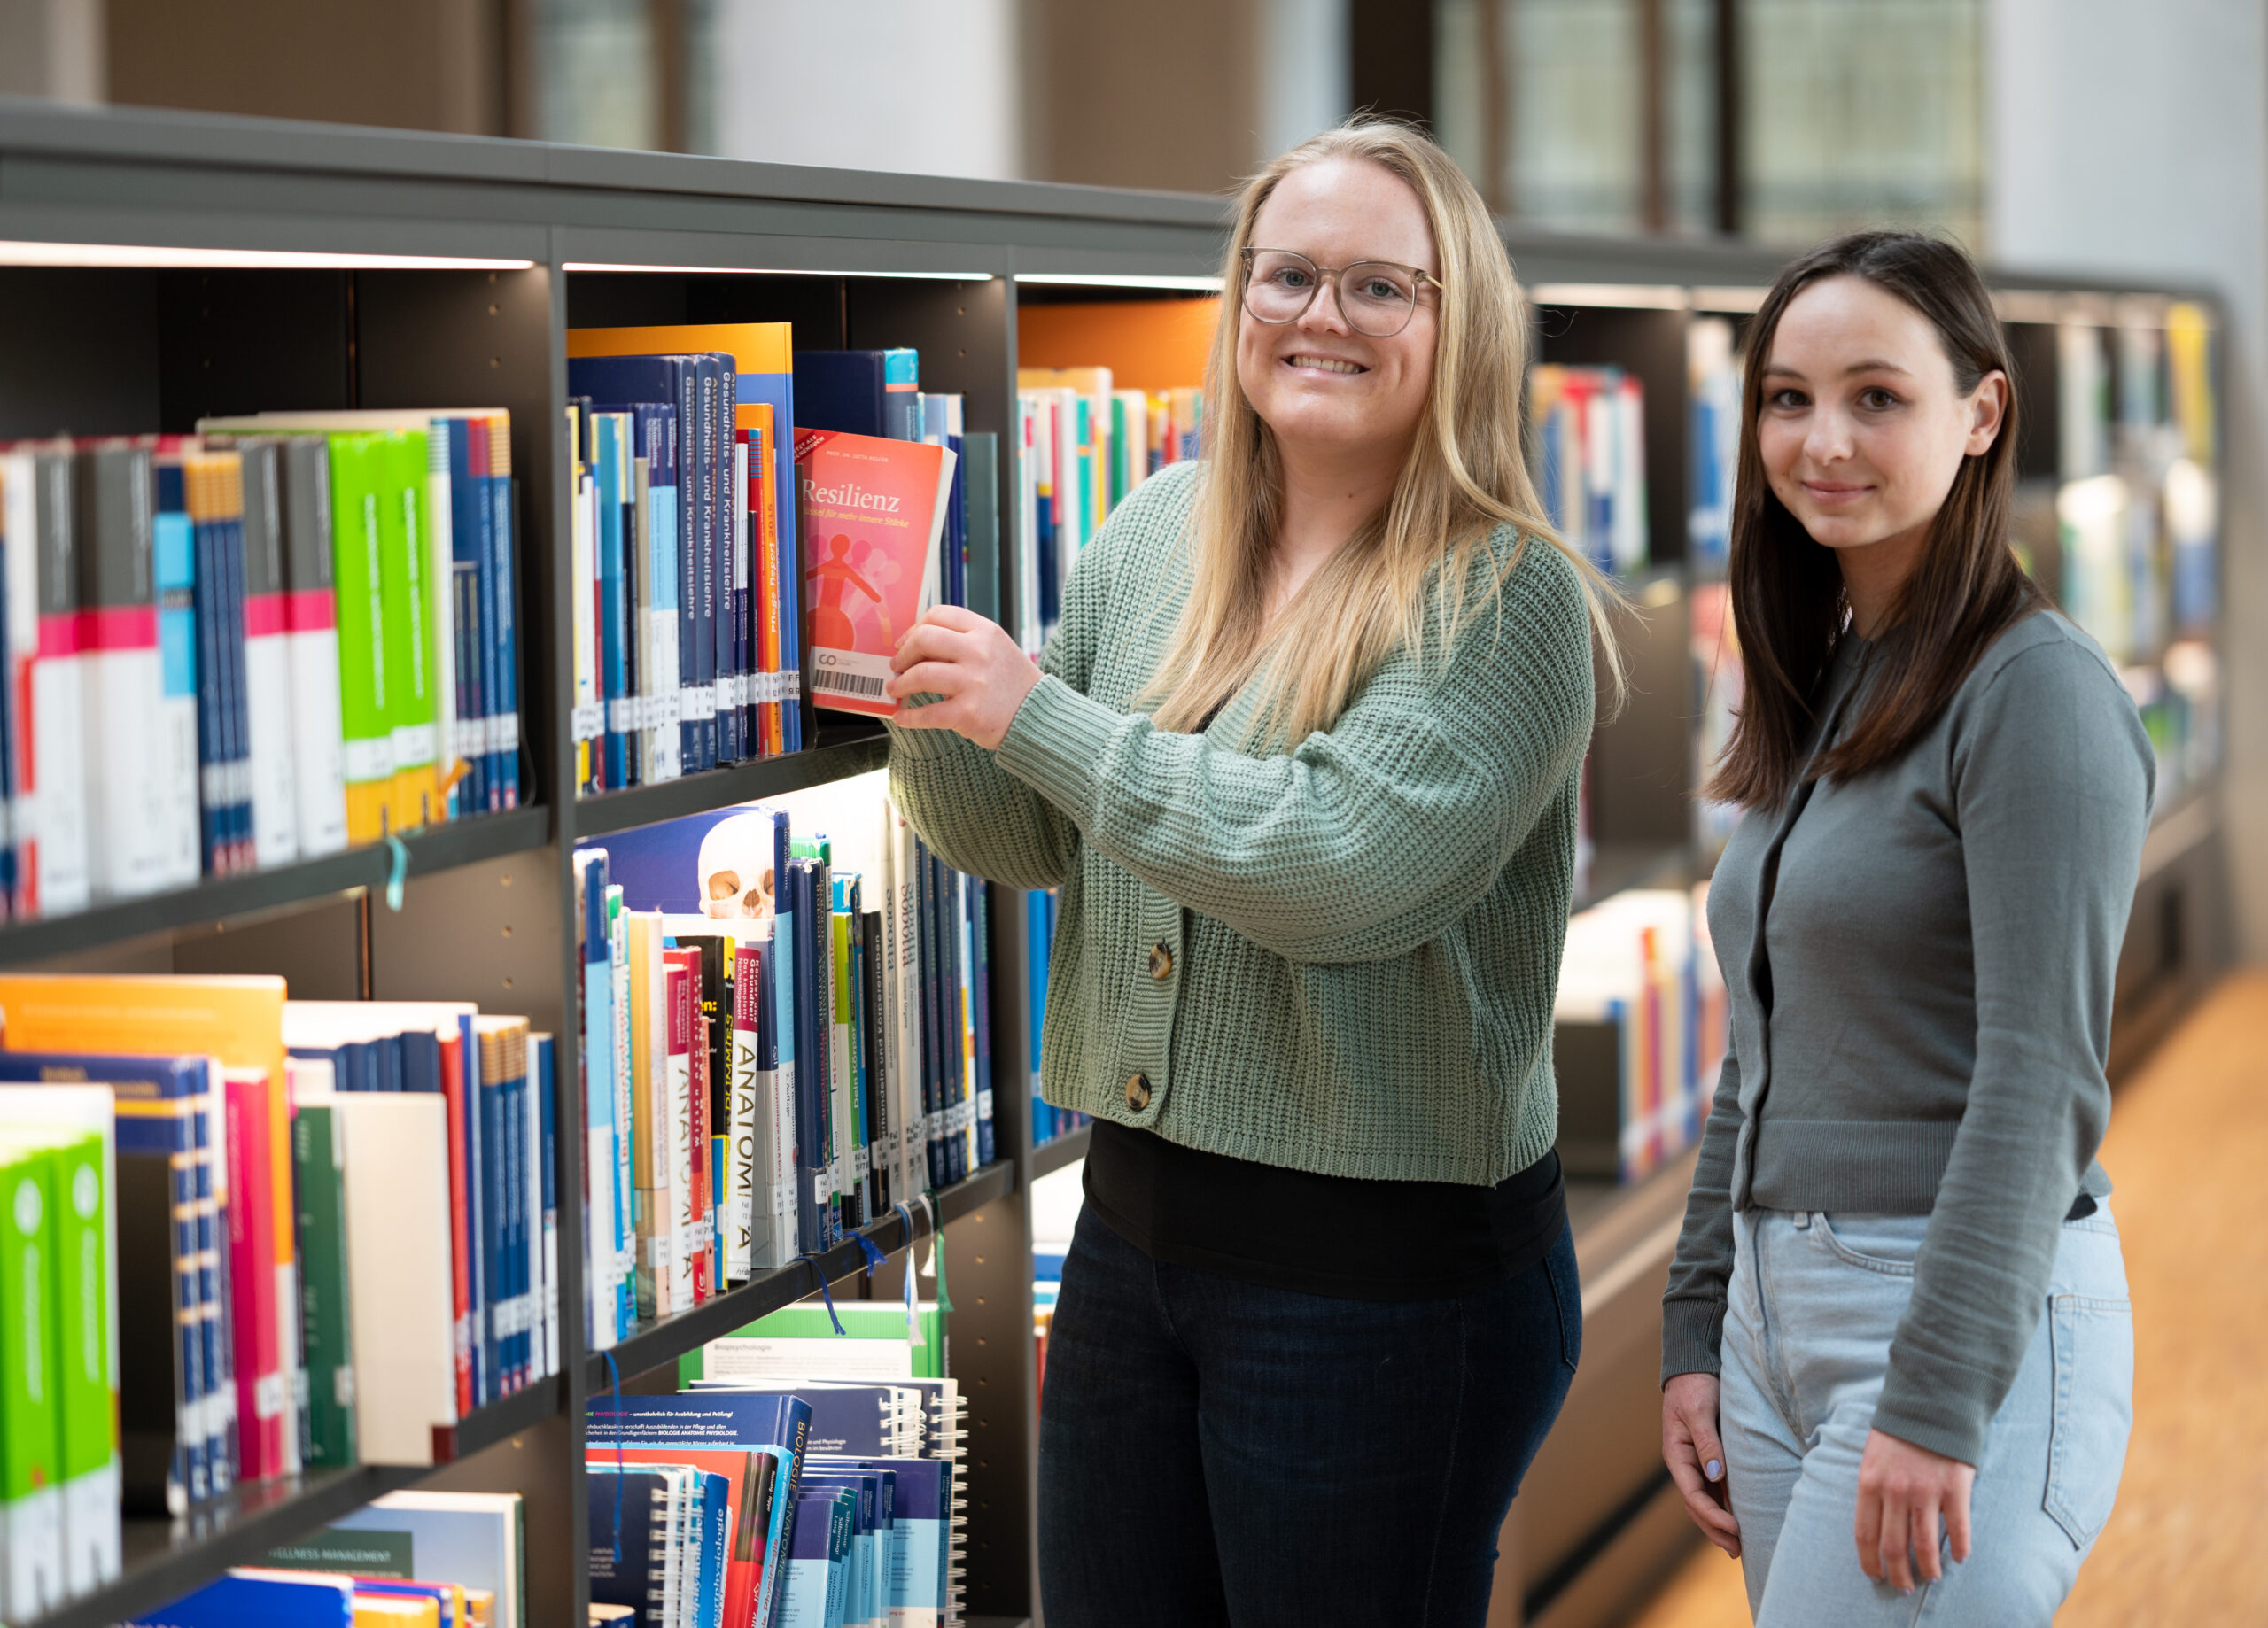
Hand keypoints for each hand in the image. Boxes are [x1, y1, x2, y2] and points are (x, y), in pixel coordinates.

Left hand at [886, 605, 1041, 750]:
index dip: (914, 628)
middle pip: (924, 639)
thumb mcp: (997, 649)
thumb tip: (917, 644)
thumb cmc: (1012, 684)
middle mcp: (979, 652)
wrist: (1039, 718)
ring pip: (921, 675)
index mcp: (985, 631)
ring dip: (900, 683)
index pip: (939, 615)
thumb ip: (964, 641)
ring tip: (895, 689)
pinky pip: (927, 713)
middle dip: (903, 654)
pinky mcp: (968, 713)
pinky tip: (901, 717)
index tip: (905, 642)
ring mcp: (973, 683)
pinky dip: (908, 716)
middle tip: (897, 666)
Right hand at [1663, 1373, 1740, 1557]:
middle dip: (1715, 1529)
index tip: (1734, 1528)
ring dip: (1719, 1524)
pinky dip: (1725, 1508)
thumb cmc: (1695, 1386)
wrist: (1694, 1368)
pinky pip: (1715, 1490)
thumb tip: (1716, 1474)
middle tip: (1738, 1550)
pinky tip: (1738, 1520)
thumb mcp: (1700, 1409)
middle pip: (1696, 1506)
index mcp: (1677, 1454)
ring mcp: (1697, 1463)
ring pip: (1705, 1502)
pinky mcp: (1710, 1459)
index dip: (1712, 1515)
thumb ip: (1707, 1441)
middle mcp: (1686, 1464)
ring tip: (1739, 1545)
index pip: (1692, 1494)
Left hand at [1854, 1428, 1973, 1590]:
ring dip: (1928, 1568)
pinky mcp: (1954, 1487)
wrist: (1931, 1401)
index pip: (1864, 1534)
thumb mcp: (1872, 1456)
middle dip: (1898, 1574)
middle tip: (1904, 1588)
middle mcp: (1895, 1490)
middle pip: (1893, 1546)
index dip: (1869, 1561)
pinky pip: (1957, 1528)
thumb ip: (1873, 1489)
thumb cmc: (1899, 1431)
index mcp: (1869, 1482)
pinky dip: (1959, 1548)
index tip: (1875, 1577)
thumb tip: (1875, 1527)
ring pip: (1924, 1545)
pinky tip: (1960, 1557)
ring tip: (1931, 1578)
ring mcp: (1925, 1490)